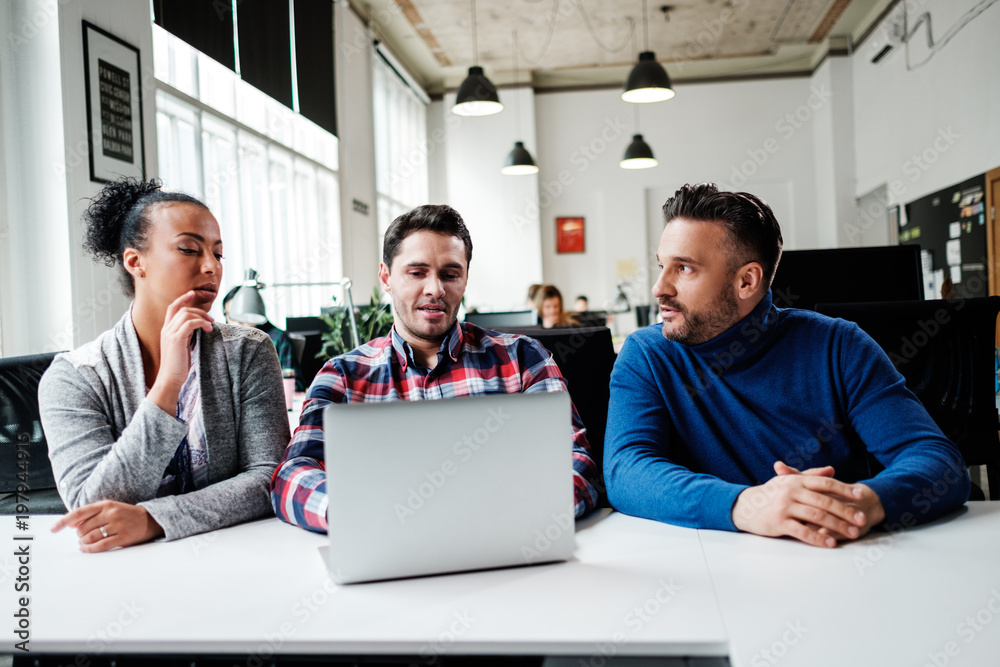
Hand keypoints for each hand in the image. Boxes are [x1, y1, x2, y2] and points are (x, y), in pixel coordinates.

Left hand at [51, 500, 163, 552]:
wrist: (151, 520)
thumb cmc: (126, 515)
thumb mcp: (109, 509)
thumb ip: (90, 514)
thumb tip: (70, 524)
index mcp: (106, 504)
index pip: (79, 512)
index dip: (63, 521)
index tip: (53, 529)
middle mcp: (111, 513)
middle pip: (83, 528)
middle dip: (78, 535)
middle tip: (81, 538)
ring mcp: (117, 525)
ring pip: (90, 537)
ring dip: (83, 543)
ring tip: (84, 544)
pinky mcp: (123, 537)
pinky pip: (100, 546)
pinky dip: (90, 549)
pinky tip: (87, 549)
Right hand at [147, 292, 212, 412]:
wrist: (170, 378)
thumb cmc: (178, 365)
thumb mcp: (182, 346)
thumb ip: (187, 334)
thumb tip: (199, 326)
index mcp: (166, 330)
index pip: (172, 308)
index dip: (182, 298)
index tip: (192, 293)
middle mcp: (166, 329)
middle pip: (182, 309)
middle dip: (199, 310)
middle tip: (212, 319)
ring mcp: (170, 334)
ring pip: (186, 314)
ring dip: (202, 317)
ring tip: (211, 325)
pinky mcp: (176, 339)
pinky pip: (190, 323)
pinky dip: (201, 323)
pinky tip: (208, 329)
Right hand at [731, 465, 869, 547]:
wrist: (744, 506)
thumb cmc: (770, 494)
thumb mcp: (788, 481)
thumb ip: (810, 475)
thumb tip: (831, 470)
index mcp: (796, 480)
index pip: (824, 483)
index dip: (844, 488)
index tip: (861, 495)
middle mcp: (791, 491)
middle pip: (824, 501)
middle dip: (846, 511)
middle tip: (862, 520)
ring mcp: (784, 507)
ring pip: (816, 516)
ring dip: (837, 526)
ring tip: (852, 533)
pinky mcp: (778, 522)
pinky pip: (802, 531)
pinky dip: (818, 538)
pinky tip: (831, 543)